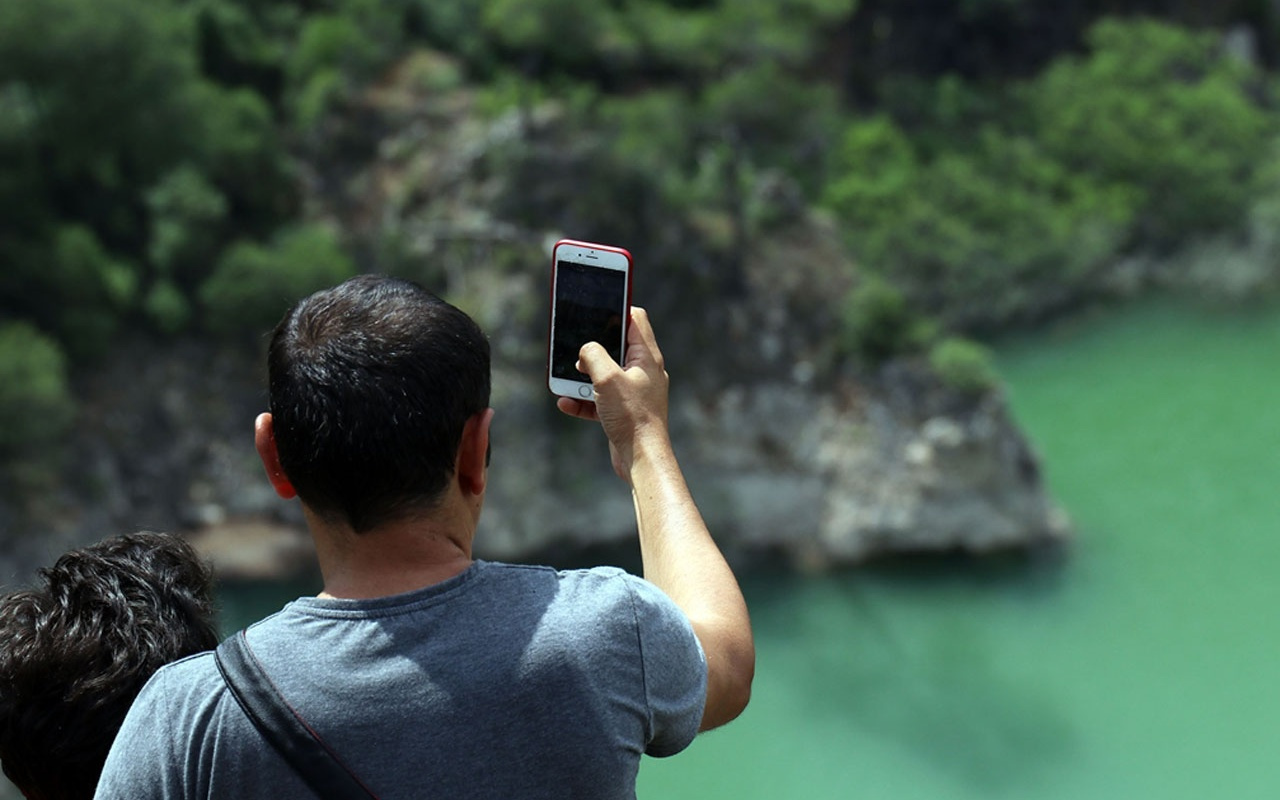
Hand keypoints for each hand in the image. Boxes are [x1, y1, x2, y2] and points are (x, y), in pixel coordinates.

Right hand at [556, 307, 669, 481]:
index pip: (635, 319)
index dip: (616, 308)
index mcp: (646, 357)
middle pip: (616, 346)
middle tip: (575, 348)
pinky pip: (600, 398)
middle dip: (592, 348)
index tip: (596, 305)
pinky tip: (566, 403)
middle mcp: (644, 371)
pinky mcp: (625, 410)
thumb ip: (593, 355)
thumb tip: (586, 350)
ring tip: (568, 380)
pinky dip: (584, 399)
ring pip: (605, 373)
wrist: (641, 459)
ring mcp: (634, 391)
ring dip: (584, 376)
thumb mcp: (607, 378)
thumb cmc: (632, 417)